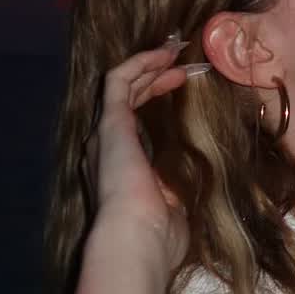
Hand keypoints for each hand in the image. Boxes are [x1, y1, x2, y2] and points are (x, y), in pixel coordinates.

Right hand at [81, 32, 205, 279]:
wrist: (134, 242)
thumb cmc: (157, 237)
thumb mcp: (173, 208)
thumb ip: (175, 190)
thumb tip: (190, 185)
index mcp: (118, 169)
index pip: (133, 122)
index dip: (154, 99)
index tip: (182, 85)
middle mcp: (104, 148)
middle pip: (126, 99)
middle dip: (152, 77)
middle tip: (181, 62)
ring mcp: (104, 135)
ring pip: (121, 86)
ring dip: (147, 65)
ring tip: (174, 51)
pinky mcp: (109, 125)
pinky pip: (118, 81)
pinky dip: (139, 63)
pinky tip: (163, 55)